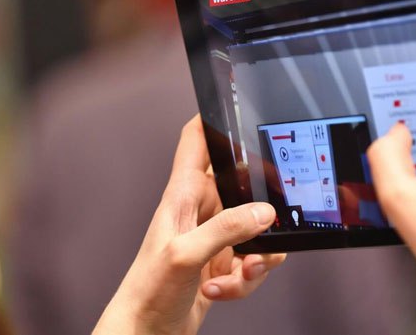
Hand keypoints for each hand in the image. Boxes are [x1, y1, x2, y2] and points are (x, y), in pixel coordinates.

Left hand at [93, 116, 285, 334]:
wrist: (146, 331)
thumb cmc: (148, 288)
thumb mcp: (186, 254)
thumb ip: (226, 230)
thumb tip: (264, 212)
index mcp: (183, 193)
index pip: (196, 140)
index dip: (213, 118)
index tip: (237, 103)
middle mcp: (201, 209)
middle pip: (243, 185)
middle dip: (262, 207)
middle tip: (268, 223)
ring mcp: (214, 236)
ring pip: (257, 228)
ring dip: (258, 255)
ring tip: (243, 270)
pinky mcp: (224, 262)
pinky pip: (253, 261)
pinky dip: (246, 279)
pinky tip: (222, 289)